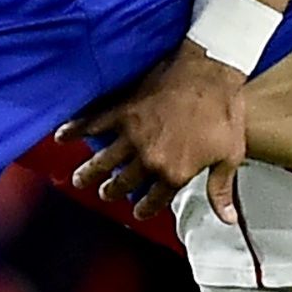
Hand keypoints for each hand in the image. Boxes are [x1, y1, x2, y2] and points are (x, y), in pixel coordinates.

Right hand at [58, 45, 250, 220]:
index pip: (154, 201)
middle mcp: (149, 159)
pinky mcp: (124, 110)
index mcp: (175, 173)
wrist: (211, 72)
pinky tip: (62, 136)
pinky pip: (94, 123)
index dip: (145, 209)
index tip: (138, 213)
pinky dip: (76, 130)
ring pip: (104, 161)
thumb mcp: (230, 156)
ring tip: (79, 180)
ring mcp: (133, 135)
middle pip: (123, 183)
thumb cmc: (224, 112)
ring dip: (89, 173)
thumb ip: (221, 190)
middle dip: (112, 192)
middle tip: (105, 194)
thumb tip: (227, 219)